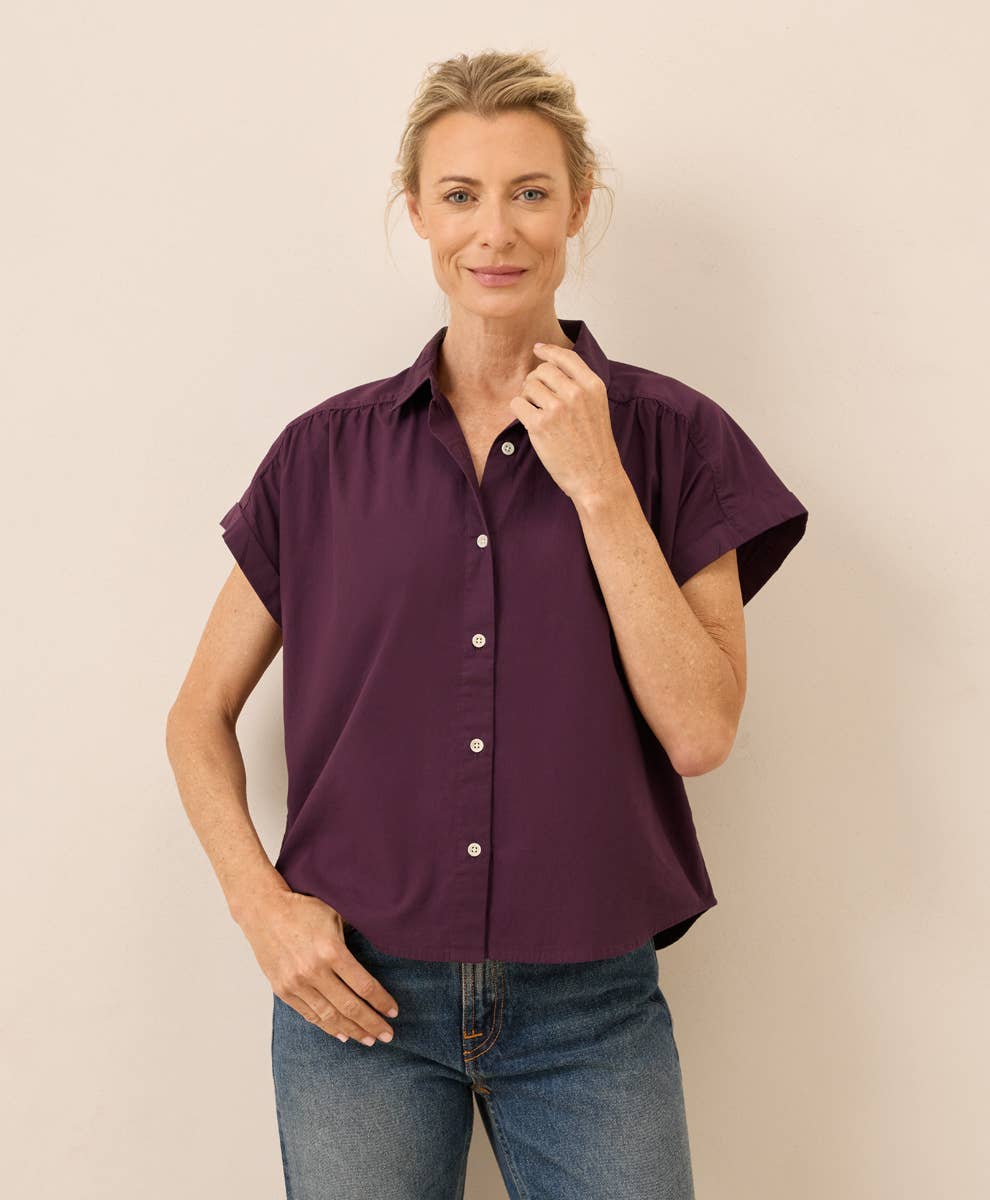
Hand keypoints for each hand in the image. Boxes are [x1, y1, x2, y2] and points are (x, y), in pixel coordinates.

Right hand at [236, 890, 398, 1044]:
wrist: (263, 911)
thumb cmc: (304, 910)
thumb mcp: (336, 914)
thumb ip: (357, 935)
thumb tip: (384, 947)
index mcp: (331, 951)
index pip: (364, 986)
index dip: (382, 1002)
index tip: (394, 1012)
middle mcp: (314, 971)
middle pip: (350, 1006)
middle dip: (372, 1024)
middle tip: (388, 1035)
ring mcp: (296, 983)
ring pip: (330, 1016)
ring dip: (352, 1030)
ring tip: (369, 1039)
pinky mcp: (283, 990)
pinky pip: (310, 1015)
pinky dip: (327, 1027)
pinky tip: (342, 1034)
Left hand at [508, 341, 625, 503]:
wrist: (596, 477)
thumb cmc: (595, 447)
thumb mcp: (597, 408)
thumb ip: (580, 386)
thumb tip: (551, 367)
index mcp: (593, 386)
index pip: (566, 357)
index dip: (548, 351)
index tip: (537, 349)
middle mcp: (576, 393)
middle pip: (543, 370)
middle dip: (535, 380)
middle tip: (537, 397)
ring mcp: (557, 409)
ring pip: (528, 386)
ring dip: (527, 397)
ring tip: (537, 413)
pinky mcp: (540, 425)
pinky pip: (517, 404)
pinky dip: (519, 410)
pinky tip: (529, 422)